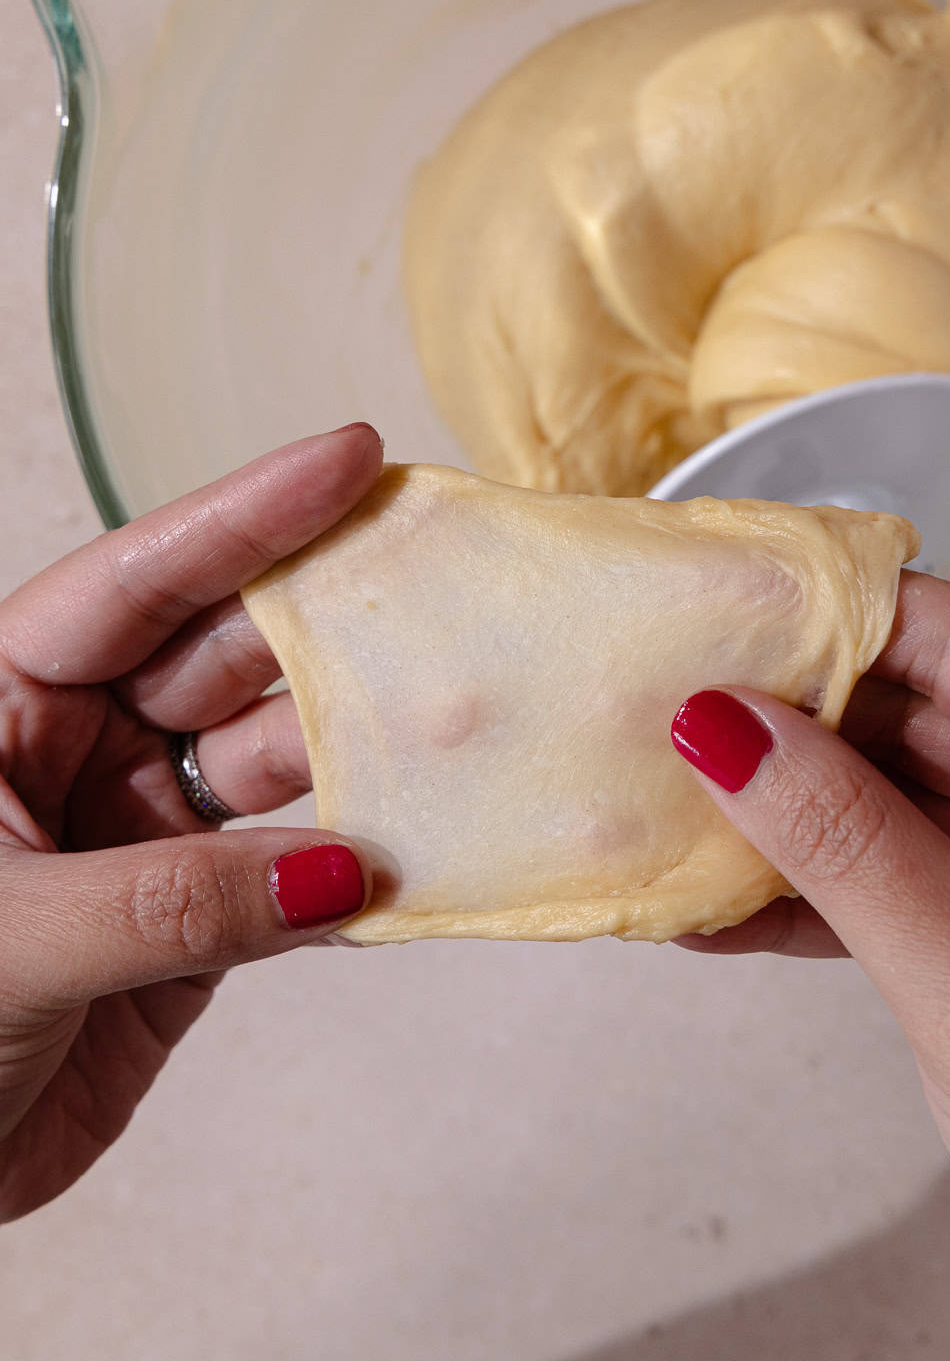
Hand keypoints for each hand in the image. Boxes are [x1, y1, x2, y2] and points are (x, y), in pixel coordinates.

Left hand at [0, 425, 380, 1221]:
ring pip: (278, 763)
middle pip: (229, 657)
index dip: (247, 515)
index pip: (137, 582)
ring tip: (459, 717)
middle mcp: (82, 748)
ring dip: (365, 749)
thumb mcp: (11, 936)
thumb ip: (173, 902)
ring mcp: (144, 832)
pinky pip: (292, 877)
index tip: (351, 458)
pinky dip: (356, 869)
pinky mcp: (195, 922)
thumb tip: (339, 872)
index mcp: (4, 701)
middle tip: (443, 581)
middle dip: (334, 621)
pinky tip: (425, 843)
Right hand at [671, 574, 949, 1359]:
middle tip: (657, 720)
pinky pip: (882, 857)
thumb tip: (720, 726)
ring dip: (778, 806)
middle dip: (787, 716)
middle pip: (917, 699)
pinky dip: (800, 879)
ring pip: (885, 777)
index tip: (712, 623)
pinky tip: (712, 899)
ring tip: (662, 808)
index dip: (837, 622)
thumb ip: (846, 846)